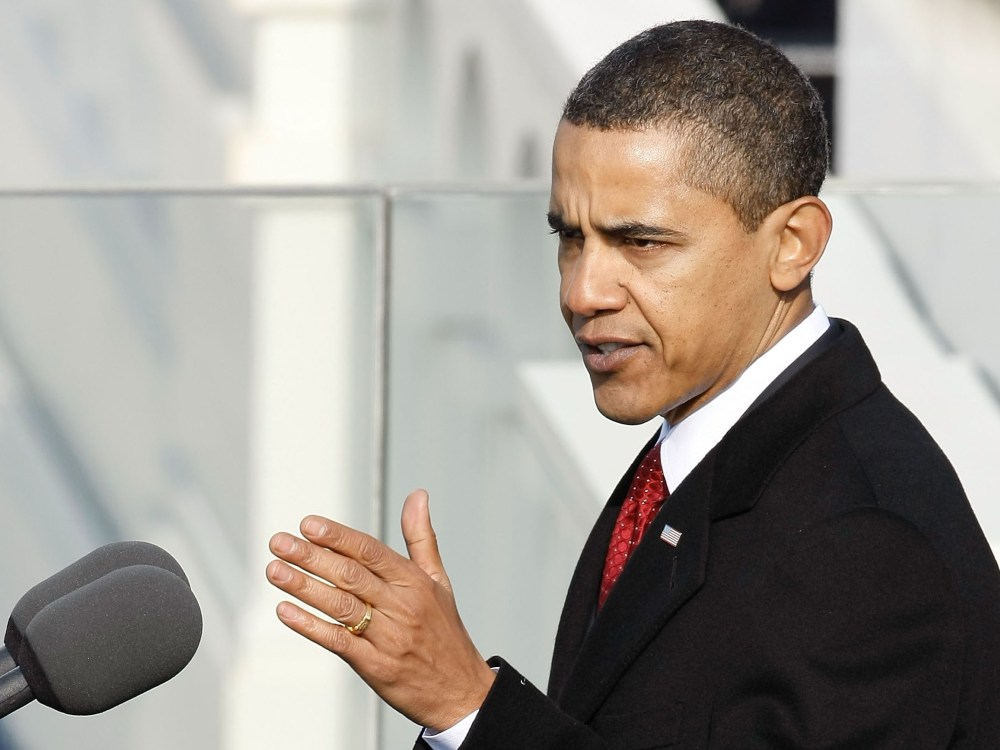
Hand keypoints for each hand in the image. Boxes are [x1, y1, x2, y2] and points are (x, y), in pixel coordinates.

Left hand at [265, 489, 495, 730]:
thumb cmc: (445, 632)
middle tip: (279, 542)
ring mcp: (389, 638)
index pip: (370, 551)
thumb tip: (417, 495)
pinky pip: (338, 642)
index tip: (308, 524)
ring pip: (340, 606)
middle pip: (350, 575)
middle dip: (311, 557)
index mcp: (414, 582)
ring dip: (304, 586)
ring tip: (275, 570)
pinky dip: (309, 626)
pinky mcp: (376, 666)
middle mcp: (402, 606)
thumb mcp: (438, 580)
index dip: (337, 537)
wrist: (461, 691)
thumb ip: (421, 537)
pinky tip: (285, 611)